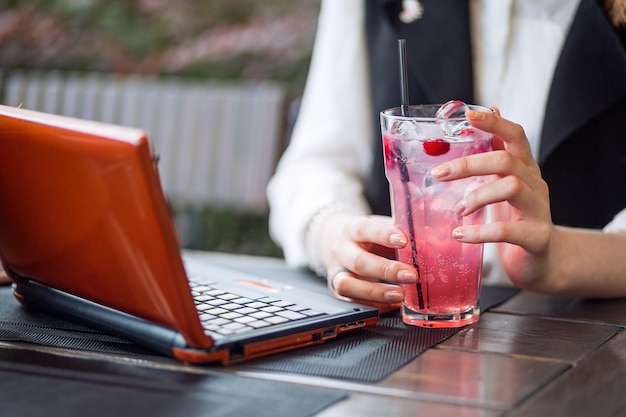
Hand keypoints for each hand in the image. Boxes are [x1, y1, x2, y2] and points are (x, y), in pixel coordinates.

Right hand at [313, 212, 417, 310]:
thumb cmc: (365, 235)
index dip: (383, 235)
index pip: (365, 229)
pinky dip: (374, 305)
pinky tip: (391, 304)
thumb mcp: (378, 227)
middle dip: (386, 270)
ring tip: (399, 296)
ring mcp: (336, 272)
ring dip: (376, 292)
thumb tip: (432, 239)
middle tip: (411, 275)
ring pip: (347, 285)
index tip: (404, 241)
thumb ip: (398, 233)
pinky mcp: (337, 290)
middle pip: (358, 261)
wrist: (332, 240)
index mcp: (352, 229)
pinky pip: (352, 302)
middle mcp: (341, 250)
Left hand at [431, 107, 555, 289]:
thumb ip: (495, 155)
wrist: (544, 261)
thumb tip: (489, 113)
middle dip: (469, 164)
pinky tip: (460, 234)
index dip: (495, 123)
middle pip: (506, 161)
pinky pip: (507, 231)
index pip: (515, 136)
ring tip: (458, 209)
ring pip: (511, 188)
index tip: (469, 115)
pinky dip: (479, 232)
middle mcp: (535, 184)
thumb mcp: (505, 184)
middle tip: (440, 174)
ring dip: (476, 196)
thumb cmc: (518, 218)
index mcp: (525, 169)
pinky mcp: (536, 237)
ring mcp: (538, 210)